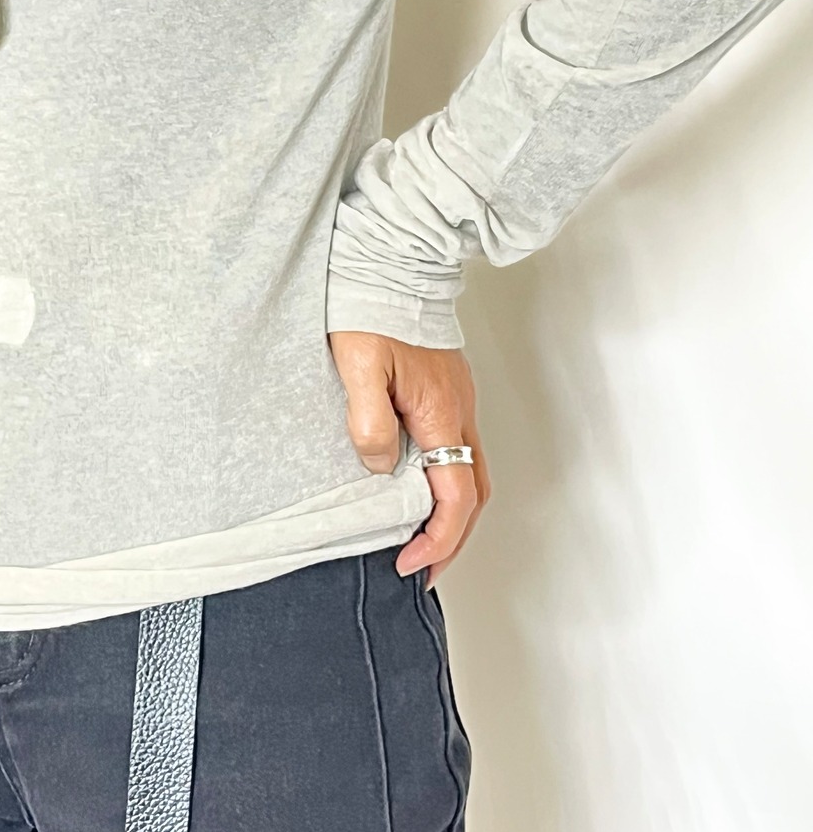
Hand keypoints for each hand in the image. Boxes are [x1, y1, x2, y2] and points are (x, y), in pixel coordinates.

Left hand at [327, 330, 490, 588]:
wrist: (394, 263)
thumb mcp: (358, 366)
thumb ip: (369, 421)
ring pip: (469, 472)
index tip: (410, 563)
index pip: (454, 495)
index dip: (437, 538)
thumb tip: (381, 466)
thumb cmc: (374, 308)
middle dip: (451, 539)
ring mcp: (457, 401)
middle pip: (473, 494)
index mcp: (441, 414)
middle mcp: (459, 412)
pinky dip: (444, 482)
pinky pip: (457, 449)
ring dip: (450, 513)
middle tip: (421, 567)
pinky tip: (418, 487)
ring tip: (420, 538)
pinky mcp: (447, 391)